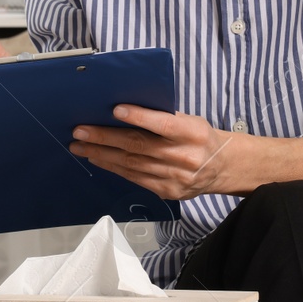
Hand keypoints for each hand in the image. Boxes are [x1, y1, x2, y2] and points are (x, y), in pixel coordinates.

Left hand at [69, 105, 235, 199]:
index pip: (164, 124)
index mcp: (193, 133)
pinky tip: (98, 159)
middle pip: (140, 146)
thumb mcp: (190, 121)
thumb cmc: (199, 137)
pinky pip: (135, 179)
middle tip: (80, 131)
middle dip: (105, 138)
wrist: (222, 168)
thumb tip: (123, 110)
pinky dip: (114, 168)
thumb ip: (163, 117)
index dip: (140, 117)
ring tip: (80, 146)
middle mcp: (185, 157)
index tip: (115, 110)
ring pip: (132, 165)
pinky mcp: (168, 192)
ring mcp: (176, 178)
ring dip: (102, 155)